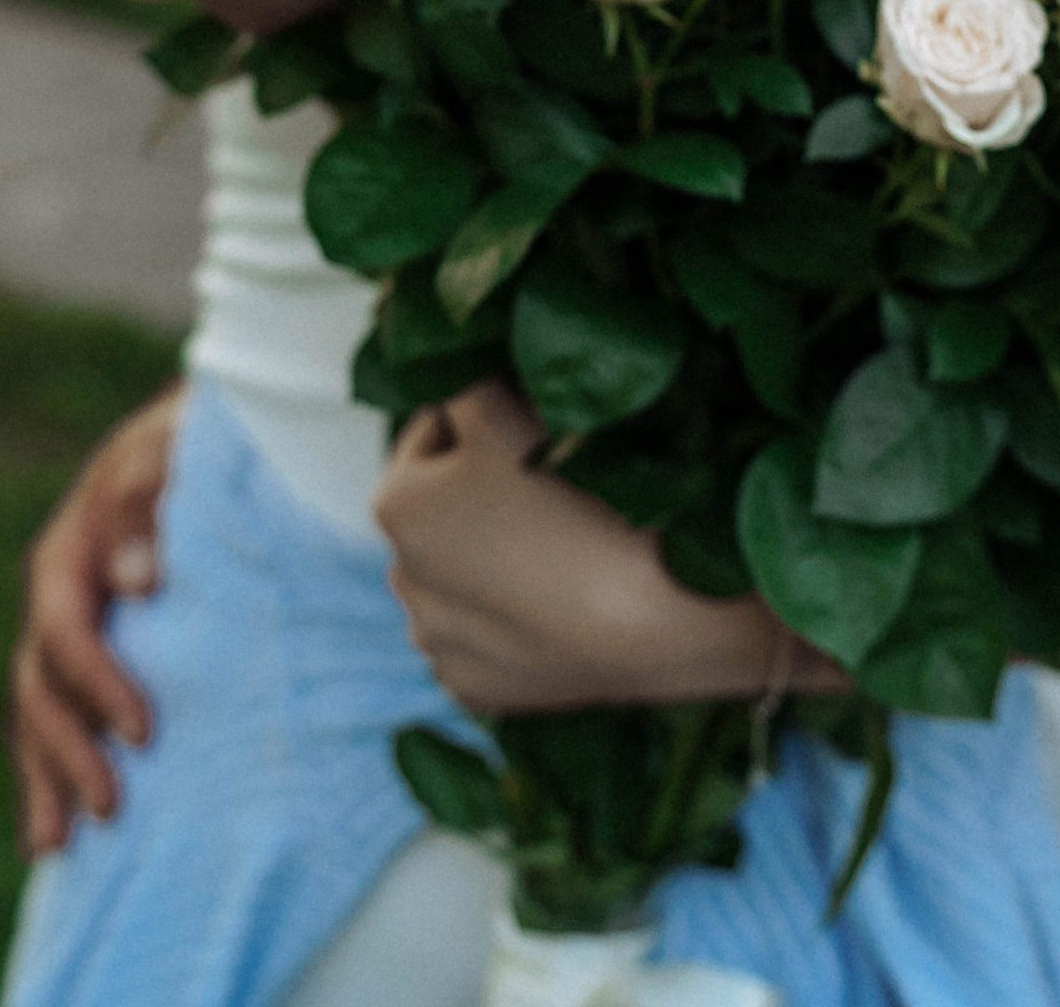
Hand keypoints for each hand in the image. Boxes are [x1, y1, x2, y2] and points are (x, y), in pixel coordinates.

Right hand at [7, 380, 185, 857]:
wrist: (185, 441)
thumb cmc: (182, 445)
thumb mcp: (167, 451)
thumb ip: (148, 502)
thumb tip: (136, 580)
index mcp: (66, 555)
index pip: (66, 631)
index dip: (99, 684)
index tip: (144, 731)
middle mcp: (53, 600)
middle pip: (39, 688)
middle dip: (69, 751)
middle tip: (111, 808)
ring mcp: (60, 630)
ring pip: (34, 716)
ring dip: (46, 778)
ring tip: (59, 845)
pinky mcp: (80, 656)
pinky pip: (50, 720)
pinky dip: (45, 773)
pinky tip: (49, 832)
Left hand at [375, 380, 843, 714]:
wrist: (664, 618)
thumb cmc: (587, 493)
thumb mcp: (511, 405)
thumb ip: (463, 378)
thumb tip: (446, 368)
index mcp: (395, 503)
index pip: (438, 427)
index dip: (490, 416)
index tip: (546, 426)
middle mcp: (399, 578)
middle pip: (447, 504)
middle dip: (486, 488)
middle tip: (563, 481)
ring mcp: (440, 644)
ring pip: (467, 571)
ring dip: (498, 553)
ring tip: (570, 541)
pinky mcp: (481, 691)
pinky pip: (490, 634)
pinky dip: (516, 617)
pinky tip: (564, 601)